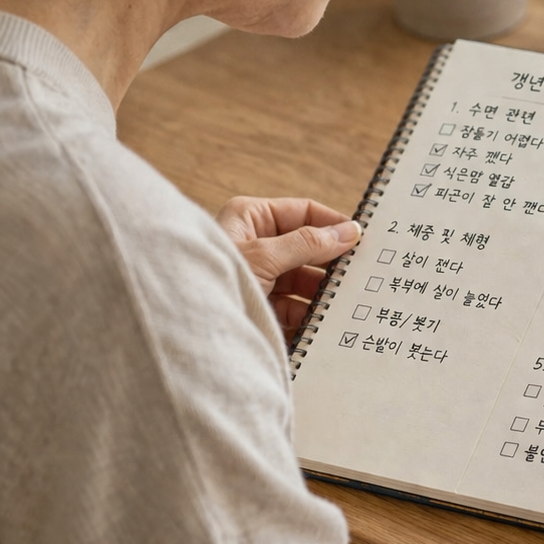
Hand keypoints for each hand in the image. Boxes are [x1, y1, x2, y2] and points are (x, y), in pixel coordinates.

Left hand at [215, 197, 361, 338]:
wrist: (181, 331)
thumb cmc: (210, 282)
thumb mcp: (263, 257)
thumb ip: (308, 243)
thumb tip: (348, 230)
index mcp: (250, 218)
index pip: (303, 212)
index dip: (333, 224)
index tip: (362, 239)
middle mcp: (254, 245)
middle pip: (306, 249)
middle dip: (329, 265)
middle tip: (361, 276)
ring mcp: (257, 278)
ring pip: (301, 282)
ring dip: (321, 295)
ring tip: (345, 305)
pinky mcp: (258, 308)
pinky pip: (292, 309)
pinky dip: (308, 317)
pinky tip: (324, 325)